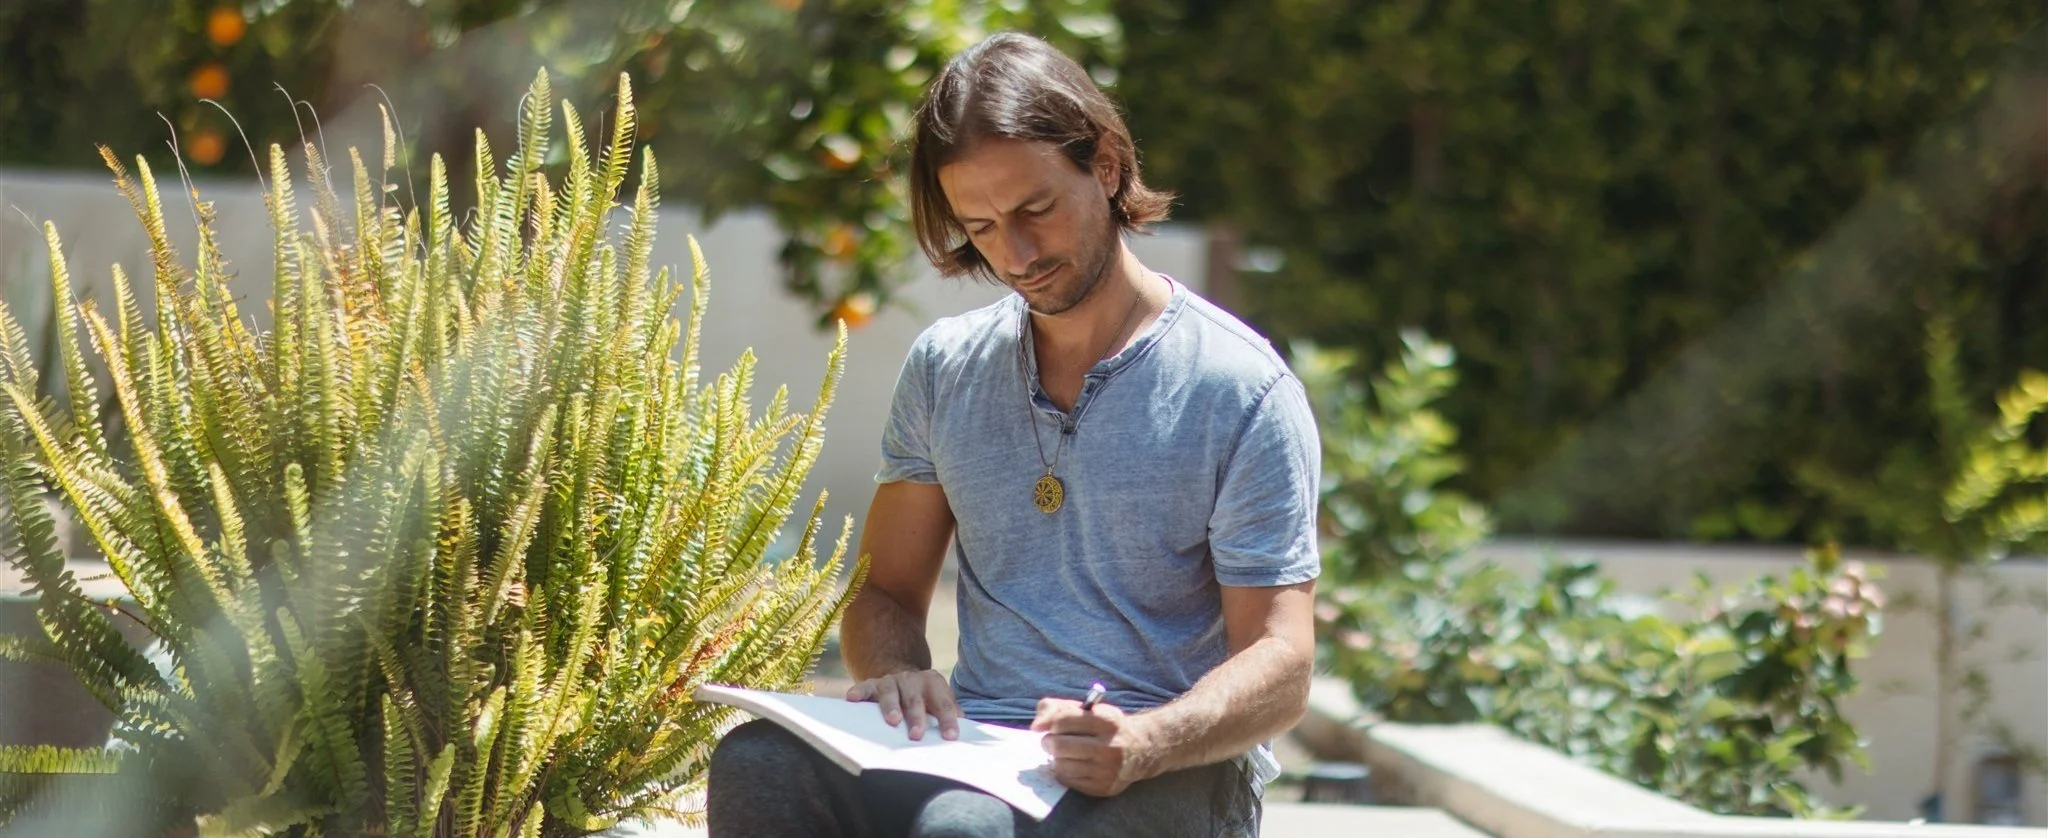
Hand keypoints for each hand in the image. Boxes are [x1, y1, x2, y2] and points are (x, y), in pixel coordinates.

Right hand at [846, 669, 959, 740]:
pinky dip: (859, 692)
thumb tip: (970, 735)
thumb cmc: (925, 698)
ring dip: (891, 706)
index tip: (950, 737)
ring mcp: (891, 681)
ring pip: (890, 692)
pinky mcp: (872, 684)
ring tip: (893, 721)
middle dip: (917, 717)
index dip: (947, 720)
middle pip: (916, 699)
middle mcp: (912, 680)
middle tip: (917, 735)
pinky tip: (852, 699)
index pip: (943, 703)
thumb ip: (952, 715)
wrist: (902, 677)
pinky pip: (864, 687)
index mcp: (934, 683)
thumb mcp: (939, 702)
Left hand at [1031, 696, 1156, 796]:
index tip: (1056, 726)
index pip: (1063, 720)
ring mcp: (1108, 770)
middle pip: (1059, 745)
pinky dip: (1064, 772)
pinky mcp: (1103, 787)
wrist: (1140, 750)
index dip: (1053, 723)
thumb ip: (1055, 708)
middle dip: (1049, 742)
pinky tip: (1073, 765)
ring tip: (1064, 753)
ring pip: (1062, 765)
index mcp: (1108, 720)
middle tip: (1052, 742)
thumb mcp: (1086, 709)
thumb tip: (1035, 727)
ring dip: (1056, 758)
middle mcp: (1111, 746)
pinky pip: (1068, 780)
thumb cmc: (1105, 726)